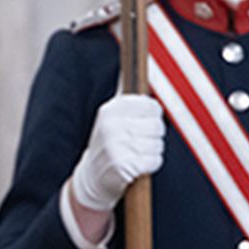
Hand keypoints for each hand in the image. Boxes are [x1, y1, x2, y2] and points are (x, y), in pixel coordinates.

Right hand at [70, 94, 165, 211]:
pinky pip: (155, 161)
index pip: (151, 106)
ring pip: (158, 144)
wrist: (91, 179)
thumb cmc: (107, 146)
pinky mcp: (124, 165)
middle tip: (137, 143)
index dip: (152, 117)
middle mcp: (112, 126)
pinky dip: (150, 166)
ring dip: (152, 152)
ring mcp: (116, 146)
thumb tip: (128, 70)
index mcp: (110, 110)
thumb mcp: (110, 118)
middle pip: (157, 126)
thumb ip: (124, 98)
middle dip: (153, 137)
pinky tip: (137, 166)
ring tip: (135, 155)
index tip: (142, 124)